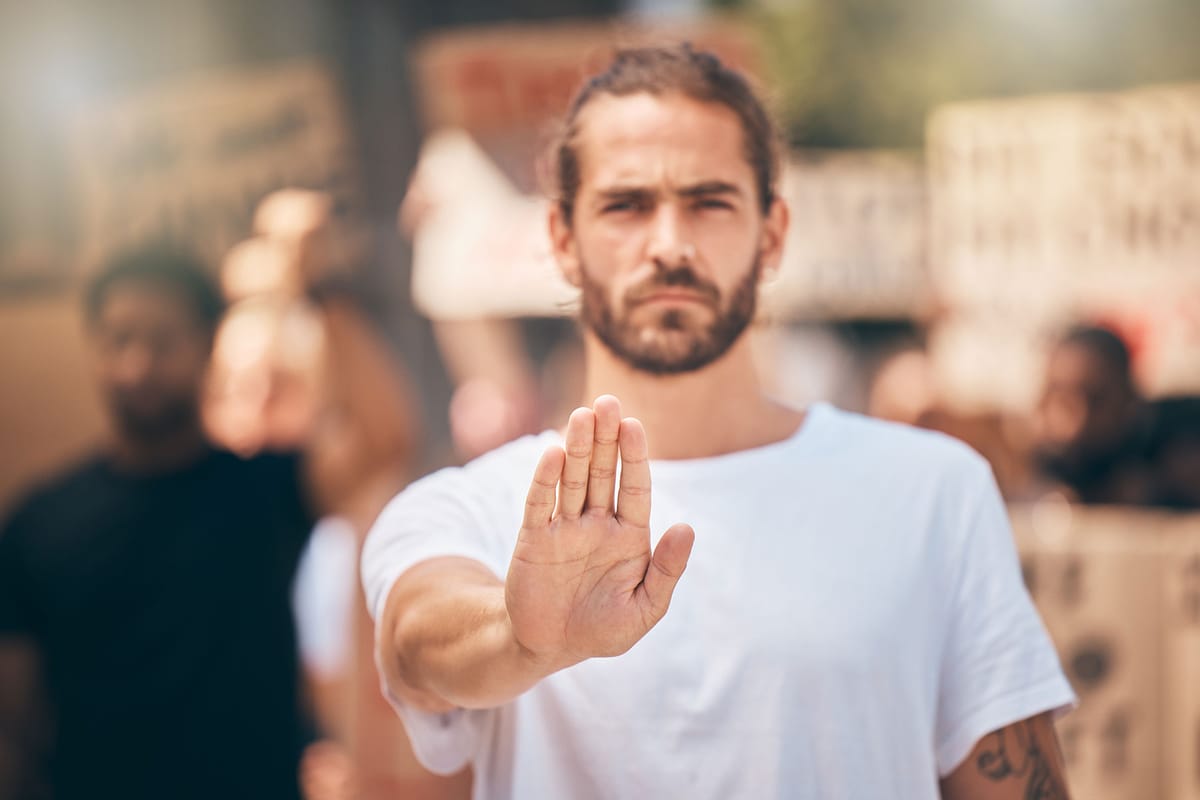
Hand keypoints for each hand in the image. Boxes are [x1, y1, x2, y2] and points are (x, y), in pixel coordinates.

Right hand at [505, 395, 694, 670]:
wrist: (552, 647)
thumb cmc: (604, 629)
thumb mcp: (645, 608)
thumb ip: (667, 570)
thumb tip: (687, 527)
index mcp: (629, 535)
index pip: (635, 487)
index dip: (634, 457)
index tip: (634, 425)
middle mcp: (596, 523)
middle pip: (602, 472)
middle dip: (604, 438)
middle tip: (607, 402)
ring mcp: (564, 528)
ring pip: (572, 479)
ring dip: (576, 447)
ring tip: (581, 415)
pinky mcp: (533, 539)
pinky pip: (540, 504)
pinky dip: (545, 479)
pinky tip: (553, 453)